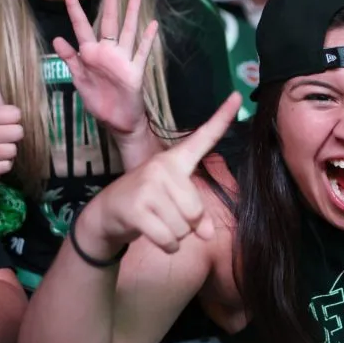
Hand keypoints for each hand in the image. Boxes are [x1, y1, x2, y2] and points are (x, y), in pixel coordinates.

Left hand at [53, 0, 158, 140]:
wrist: (117, 122)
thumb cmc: (98, 101)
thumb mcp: (79, 80)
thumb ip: (70, 59)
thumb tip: (57, 38)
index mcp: (90, 53)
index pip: (82, 25)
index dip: (75, 7)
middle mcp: (107, 52)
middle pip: (110, 21)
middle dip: (112, 0)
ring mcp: (123, 60)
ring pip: (128, 31)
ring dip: (132, 13)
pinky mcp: (135, 72)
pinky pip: (142, 52)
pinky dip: (147, 39)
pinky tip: (152, 25)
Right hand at [81, 93, 241, 254]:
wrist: (105, 215)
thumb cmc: (146, 204)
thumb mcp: (173, 203)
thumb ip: (196, 214)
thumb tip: (208, 234)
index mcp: (175, 160)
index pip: (203, 137)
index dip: (222, 118)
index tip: (238, 97)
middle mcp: (163, 167)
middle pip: (196, 210)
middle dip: (187, 224)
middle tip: (165, 216)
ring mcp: (149, 186)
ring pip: (184, 228)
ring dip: (175, 236)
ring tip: (156, 222)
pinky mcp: (137, 209)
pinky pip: (170, 239)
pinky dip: (167, 246)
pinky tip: (153, 236)